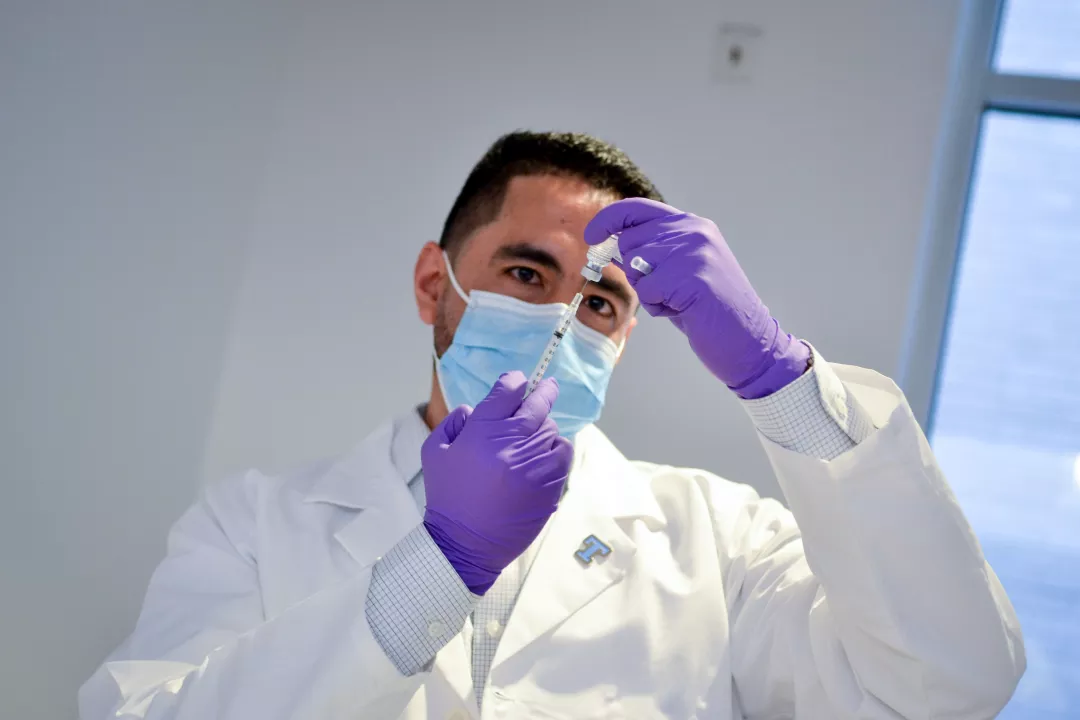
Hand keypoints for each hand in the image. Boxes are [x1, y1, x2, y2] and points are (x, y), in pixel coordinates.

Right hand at [422, 371, 572, 593]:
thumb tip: (475, 407)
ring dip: (544, 426)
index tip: (519, 381)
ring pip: (551, 429)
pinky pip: (563, 453)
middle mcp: (510, 444)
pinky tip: (546, 454)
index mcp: (481, 433)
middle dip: (544, 390)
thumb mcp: (434, 452)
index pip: (506, 392)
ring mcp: (534, 465)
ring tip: (536, 433)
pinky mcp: (550, 485)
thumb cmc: (447, 497)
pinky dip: (558, 449)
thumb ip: (454, 422)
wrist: (464, 544)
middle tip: (549, 385)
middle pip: (536, 405)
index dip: (514, 381)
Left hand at [585, 198, 808, 398]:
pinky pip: (647, 291)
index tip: (591, 235)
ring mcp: (694, 251)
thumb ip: (651, 255)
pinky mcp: (692, 277)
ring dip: (650, 292)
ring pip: (636, 266)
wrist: (750, 340)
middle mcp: (694, 230)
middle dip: (637, 272)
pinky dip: (659, 307)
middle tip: (669, 292)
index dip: (609, 218)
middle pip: (630, 241)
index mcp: (692, 225)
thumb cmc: (709, 311)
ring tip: (680, 302)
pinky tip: (685, 311)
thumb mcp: (678, 273)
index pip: (638, 208)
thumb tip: (611, 246)